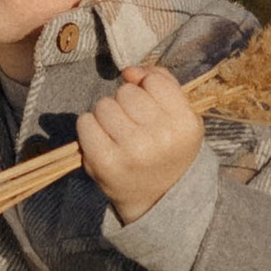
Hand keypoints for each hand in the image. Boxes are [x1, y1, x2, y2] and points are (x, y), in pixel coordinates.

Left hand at [75, 61, 203, 223]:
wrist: (158, 200)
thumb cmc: (167, 150)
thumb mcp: (180, 116)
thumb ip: (161, 82)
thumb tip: (129, 71)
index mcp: (186, 124)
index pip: (154, 81)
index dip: (147, 89)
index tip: (150, 108)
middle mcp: (162, 138)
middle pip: (126, 92)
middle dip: (125, 104)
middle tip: (134, 127)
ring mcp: (132, 151)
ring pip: (104, 105)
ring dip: (106, 115)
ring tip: (118, 135)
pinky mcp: (104, 163)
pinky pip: (85, 123)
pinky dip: (89, 129)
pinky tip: (102, 142)